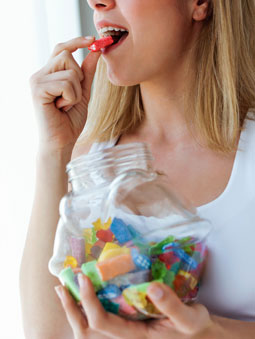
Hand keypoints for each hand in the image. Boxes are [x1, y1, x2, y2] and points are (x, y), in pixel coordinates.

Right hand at [30, 36, 100, 152]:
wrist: (62, 142)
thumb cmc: (70, 121)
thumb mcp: (82, 93)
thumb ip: (87, 73)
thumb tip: (96, 52)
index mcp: (49, 74)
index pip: (61, 49)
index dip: (76, 42)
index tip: (93, 39)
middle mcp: (40, 74)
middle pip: (66, 56)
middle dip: (78, 78)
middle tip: (70, 98)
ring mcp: (37, 81)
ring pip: (69, 71)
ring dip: (75, 92)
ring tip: (66, 105)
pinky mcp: (38, 89)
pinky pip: (65, 83)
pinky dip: (71, 98)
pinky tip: (61, 108)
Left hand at [55, 274, 220, 338]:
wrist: (198, 338)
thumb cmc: (194, 329)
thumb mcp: (189, 318)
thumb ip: (172, 305)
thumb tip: (153, 286)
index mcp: (136, 338)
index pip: (102, 322)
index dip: (89, 301)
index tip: (83, 278)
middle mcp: (125, 338)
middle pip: (88, 329)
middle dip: (72, 308)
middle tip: (62, 285)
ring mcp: (125, 333)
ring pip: (90, 328)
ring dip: (75, 309)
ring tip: (65, 290)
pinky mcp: (127, 326)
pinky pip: (101, 320)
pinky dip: (87, 307)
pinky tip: (86, 294)